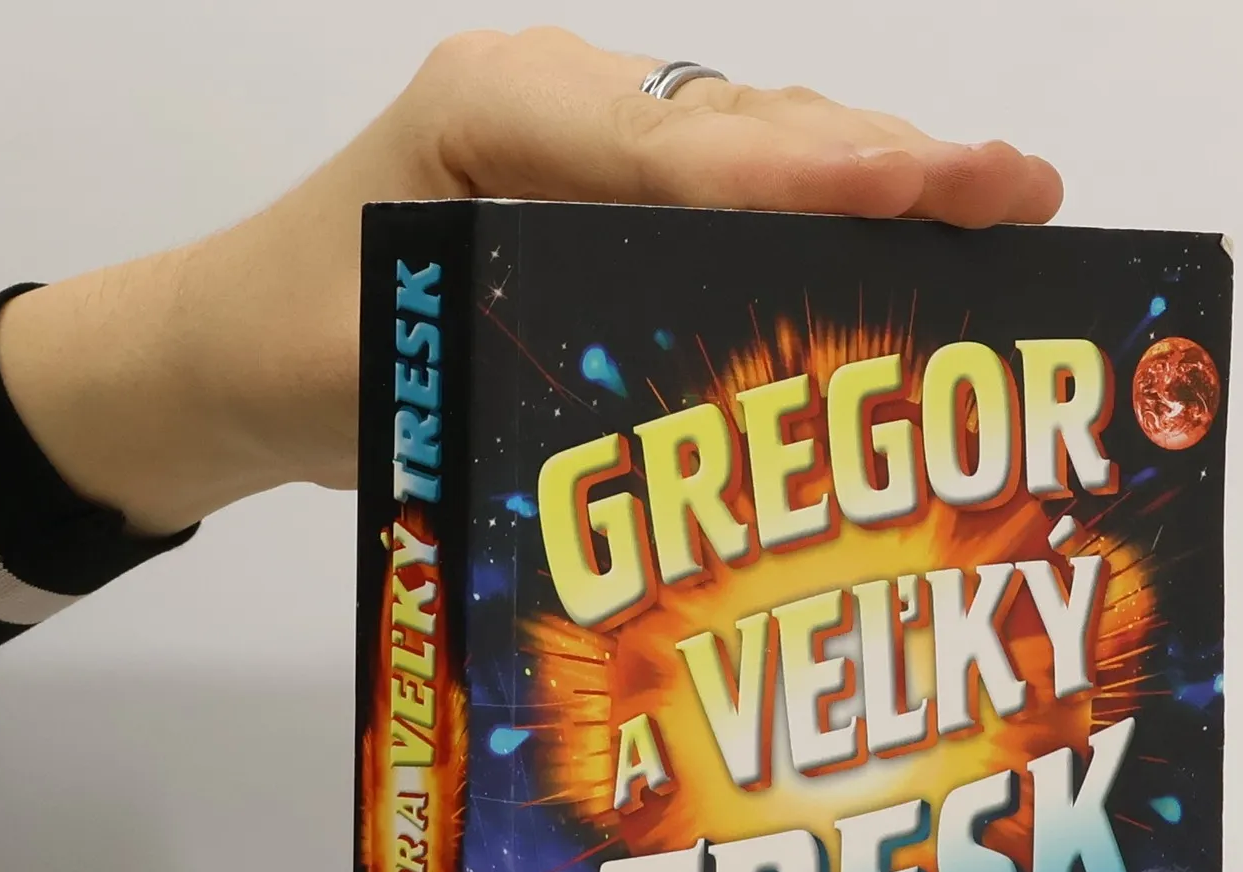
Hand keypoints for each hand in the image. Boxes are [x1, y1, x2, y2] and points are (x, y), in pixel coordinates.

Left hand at [0, 29, 1063, 535]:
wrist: (223, 346)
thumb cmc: (290, 348)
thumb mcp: (397, 362)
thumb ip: (534, 350)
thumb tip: (694, 401)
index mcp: (498, 109)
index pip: (683, 146)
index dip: (812, 172)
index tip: (926, 187)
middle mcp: (556, 99)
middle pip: (750, 123)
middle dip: (889, 160)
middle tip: (1019, 192)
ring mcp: (585, 136)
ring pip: (757, 140)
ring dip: (875, 177)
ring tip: (1001, 205)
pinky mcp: (600, 186)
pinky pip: (731, 184)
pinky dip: (822, 209)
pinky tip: (908, 236)